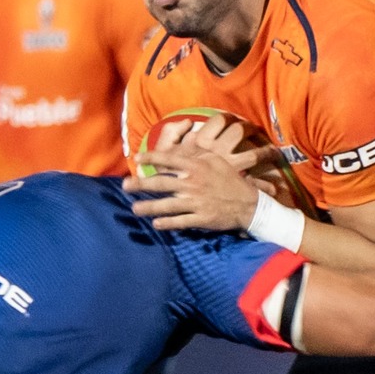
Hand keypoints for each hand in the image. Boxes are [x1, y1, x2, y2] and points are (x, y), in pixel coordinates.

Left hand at [126, 145, 265, 230]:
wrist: (249, 204)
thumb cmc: (230, 180)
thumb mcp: (216, 162)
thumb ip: (197, 156)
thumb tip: (180, 149)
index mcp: (197, 168)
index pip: (170, 160)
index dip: (152, 158)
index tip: (137, 158)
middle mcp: (194, 184)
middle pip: (162, 183)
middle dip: (141, 184)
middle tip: (125, 185)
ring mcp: (197, 202)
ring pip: (168, 205)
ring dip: (149, 207)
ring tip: (134, 209)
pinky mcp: (201, 218)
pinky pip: (181, 221)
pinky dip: (168, 223)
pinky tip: (155, 224)